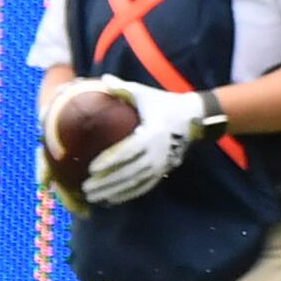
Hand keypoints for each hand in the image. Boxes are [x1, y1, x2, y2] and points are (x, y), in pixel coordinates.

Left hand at [83, 85, 209, 204]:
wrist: (193, 117)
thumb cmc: (164, 103)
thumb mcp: (144, 94)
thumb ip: (123, 89)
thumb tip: (102, 80)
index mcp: (150, 133)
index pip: (126, 151)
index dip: (108, 161)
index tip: (91, 169)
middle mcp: (156, 152)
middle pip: (128, 171)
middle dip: (106, 182)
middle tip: (86, 188)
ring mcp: (161, 163)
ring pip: (134, 182)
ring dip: (114, 191)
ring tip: (94, 197)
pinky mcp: (164, 169)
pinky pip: (144, 185)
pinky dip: (128, 194)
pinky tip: (112, 199)